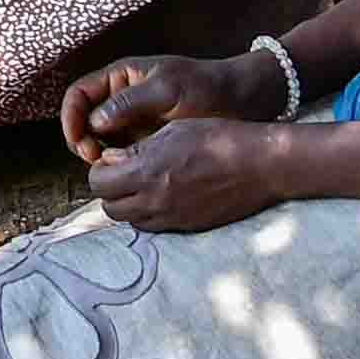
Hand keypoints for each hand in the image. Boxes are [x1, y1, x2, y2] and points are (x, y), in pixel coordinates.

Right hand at [57, 47, 272, 157]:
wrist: (242, 102)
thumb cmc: (206, 87)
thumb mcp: (168, 90)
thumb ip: (131, 102)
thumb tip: (95, 121)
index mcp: (121, 77)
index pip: (79, 95)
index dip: (71, 117)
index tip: (78, 141)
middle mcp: (121, 98)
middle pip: (84, 120)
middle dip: (82, 141)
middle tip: (96, 160)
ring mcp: (133, 120)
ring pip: (100, 140)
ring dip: (98, 155)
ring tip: (112, 169)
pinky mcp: (145, 139)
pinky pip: (121, 153)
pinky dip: (118, 163)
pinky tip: (128, 172)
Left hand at [87, 112, 302, 232]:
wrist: (260, 165)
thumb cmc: (218, 138)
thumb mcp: (171, 130)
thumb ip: (136, 149)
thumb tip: (110, 160)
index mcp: (147, 172)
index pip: (99, 182)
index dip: (100, 169)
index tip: (112, 159)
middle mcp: (155, 200)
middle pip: (110, 206)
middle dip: (110, 189)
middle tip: (123, 173)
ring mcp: (173, 217)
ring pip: (130, 220)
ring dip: (128, 204)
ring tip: (143, 184)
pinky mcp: (188, 226)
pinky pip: (154, 227)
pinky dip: (149, 214)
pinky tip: (163, 195)